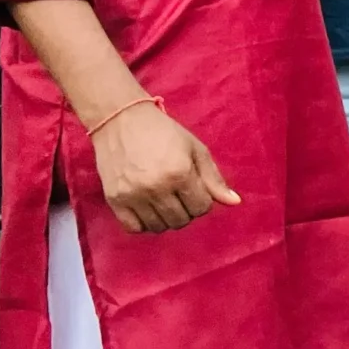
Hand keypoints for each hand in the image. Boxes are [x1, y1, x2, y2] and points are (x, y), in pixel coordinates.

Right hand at [88, 104, 239, 233]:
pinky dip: (143, 224)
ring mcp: (132, 196)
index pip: (201, 208)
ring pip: (159, 227)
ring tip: (165, 200)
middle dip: (186, 210)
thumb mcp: (195, 149)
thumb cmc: (163, 132)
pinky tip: (148, 209)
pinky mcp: (114, 200)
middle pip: (180, 220)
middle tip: (180, 195)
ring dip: (166, 218)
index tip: (195, 189)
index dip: (203, 201)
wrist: (121, 120)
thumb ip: (214, 178)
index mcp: (180, 173)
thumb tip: (235, 202)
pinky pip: (133, 228)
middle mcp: (155, 188)